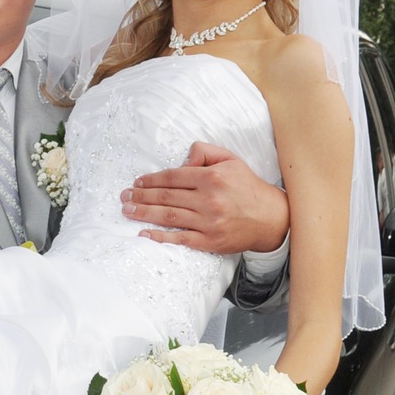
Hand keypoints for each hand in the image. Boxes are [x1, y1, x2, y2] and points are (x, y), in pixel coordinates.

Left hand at [121, 142, 289, 253]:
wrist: (271, 218)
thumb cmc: (247, 187)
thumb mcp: (230, 161)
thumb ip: (205, 153)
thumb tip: (183, 160)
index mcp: (211, 178)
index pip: (173, 177)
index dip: (151, 180)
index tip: (137, 182)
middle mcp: (208, 200)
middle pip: (166, 197)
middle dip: (141, 196)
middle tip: (124, 197)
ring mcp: (208, 222)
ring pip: (169, 216)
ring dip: (144, 213)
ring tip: (127, 211)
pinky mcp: (210, 241)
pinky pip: (180, 238)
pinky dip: (160, 237)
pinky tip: (144, 233)